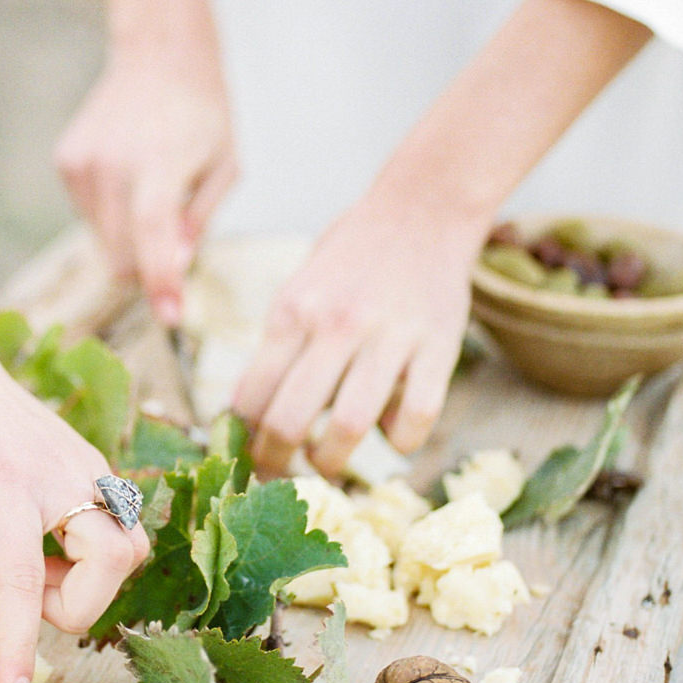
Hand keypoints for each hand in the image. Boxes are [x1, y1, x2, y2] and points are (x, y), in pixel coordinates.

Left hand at [0, 327, 147, 682]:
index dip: (21, 644)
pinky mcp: (96, 463)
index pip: (22, 578)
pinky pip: (121, 525)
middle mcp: (58, 472)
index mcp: (2, 483)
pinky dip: (92, 553)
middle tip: (31, 595)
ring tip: (36, 565)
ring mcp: (86, 464)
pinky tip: (47, 541)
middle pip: (114, 562)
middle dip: (80, 603)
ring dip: (90, 578)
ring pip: (130, 545)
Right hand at [55, 57, 237, 324]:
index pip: (153, 235)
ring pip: (103, 239)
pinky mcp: (66, 162)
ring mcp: (83, 163)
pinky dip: (110, 212)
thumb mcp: (224, 166)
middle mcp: (113, 164)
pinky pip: (87, 215)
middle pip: (123, 252)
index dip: (161, 281)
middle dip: (148, 265)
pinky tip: (129, 175)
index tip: (170, 316)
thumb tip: (173, 267)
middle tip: (174, 241)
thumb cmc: (201, 112)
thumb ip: (199, 219)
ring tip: (152, 187)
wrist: (158, 56)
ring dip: (129, 235)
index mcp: (160, 163)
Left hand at [233, 194, 484, 477]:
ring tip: (329, 465)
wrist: (422, 207)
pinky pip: (416, 415)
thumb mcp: (300, 288)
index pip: (251, 395)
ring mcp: (388, 337)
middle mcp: (335, 325)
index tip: (247, 457)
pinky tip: (393, 437)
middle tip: (281, 476)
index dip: (244, 439)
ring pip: (349, 426)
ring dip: (333, 462)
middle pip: (290, 419)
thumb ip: (281, 345)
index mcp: (292, 312)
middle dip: (277, 462)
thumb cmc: (353, 254)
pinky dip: (401, 441)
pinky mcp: (438, 346)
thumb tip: (252, 414)